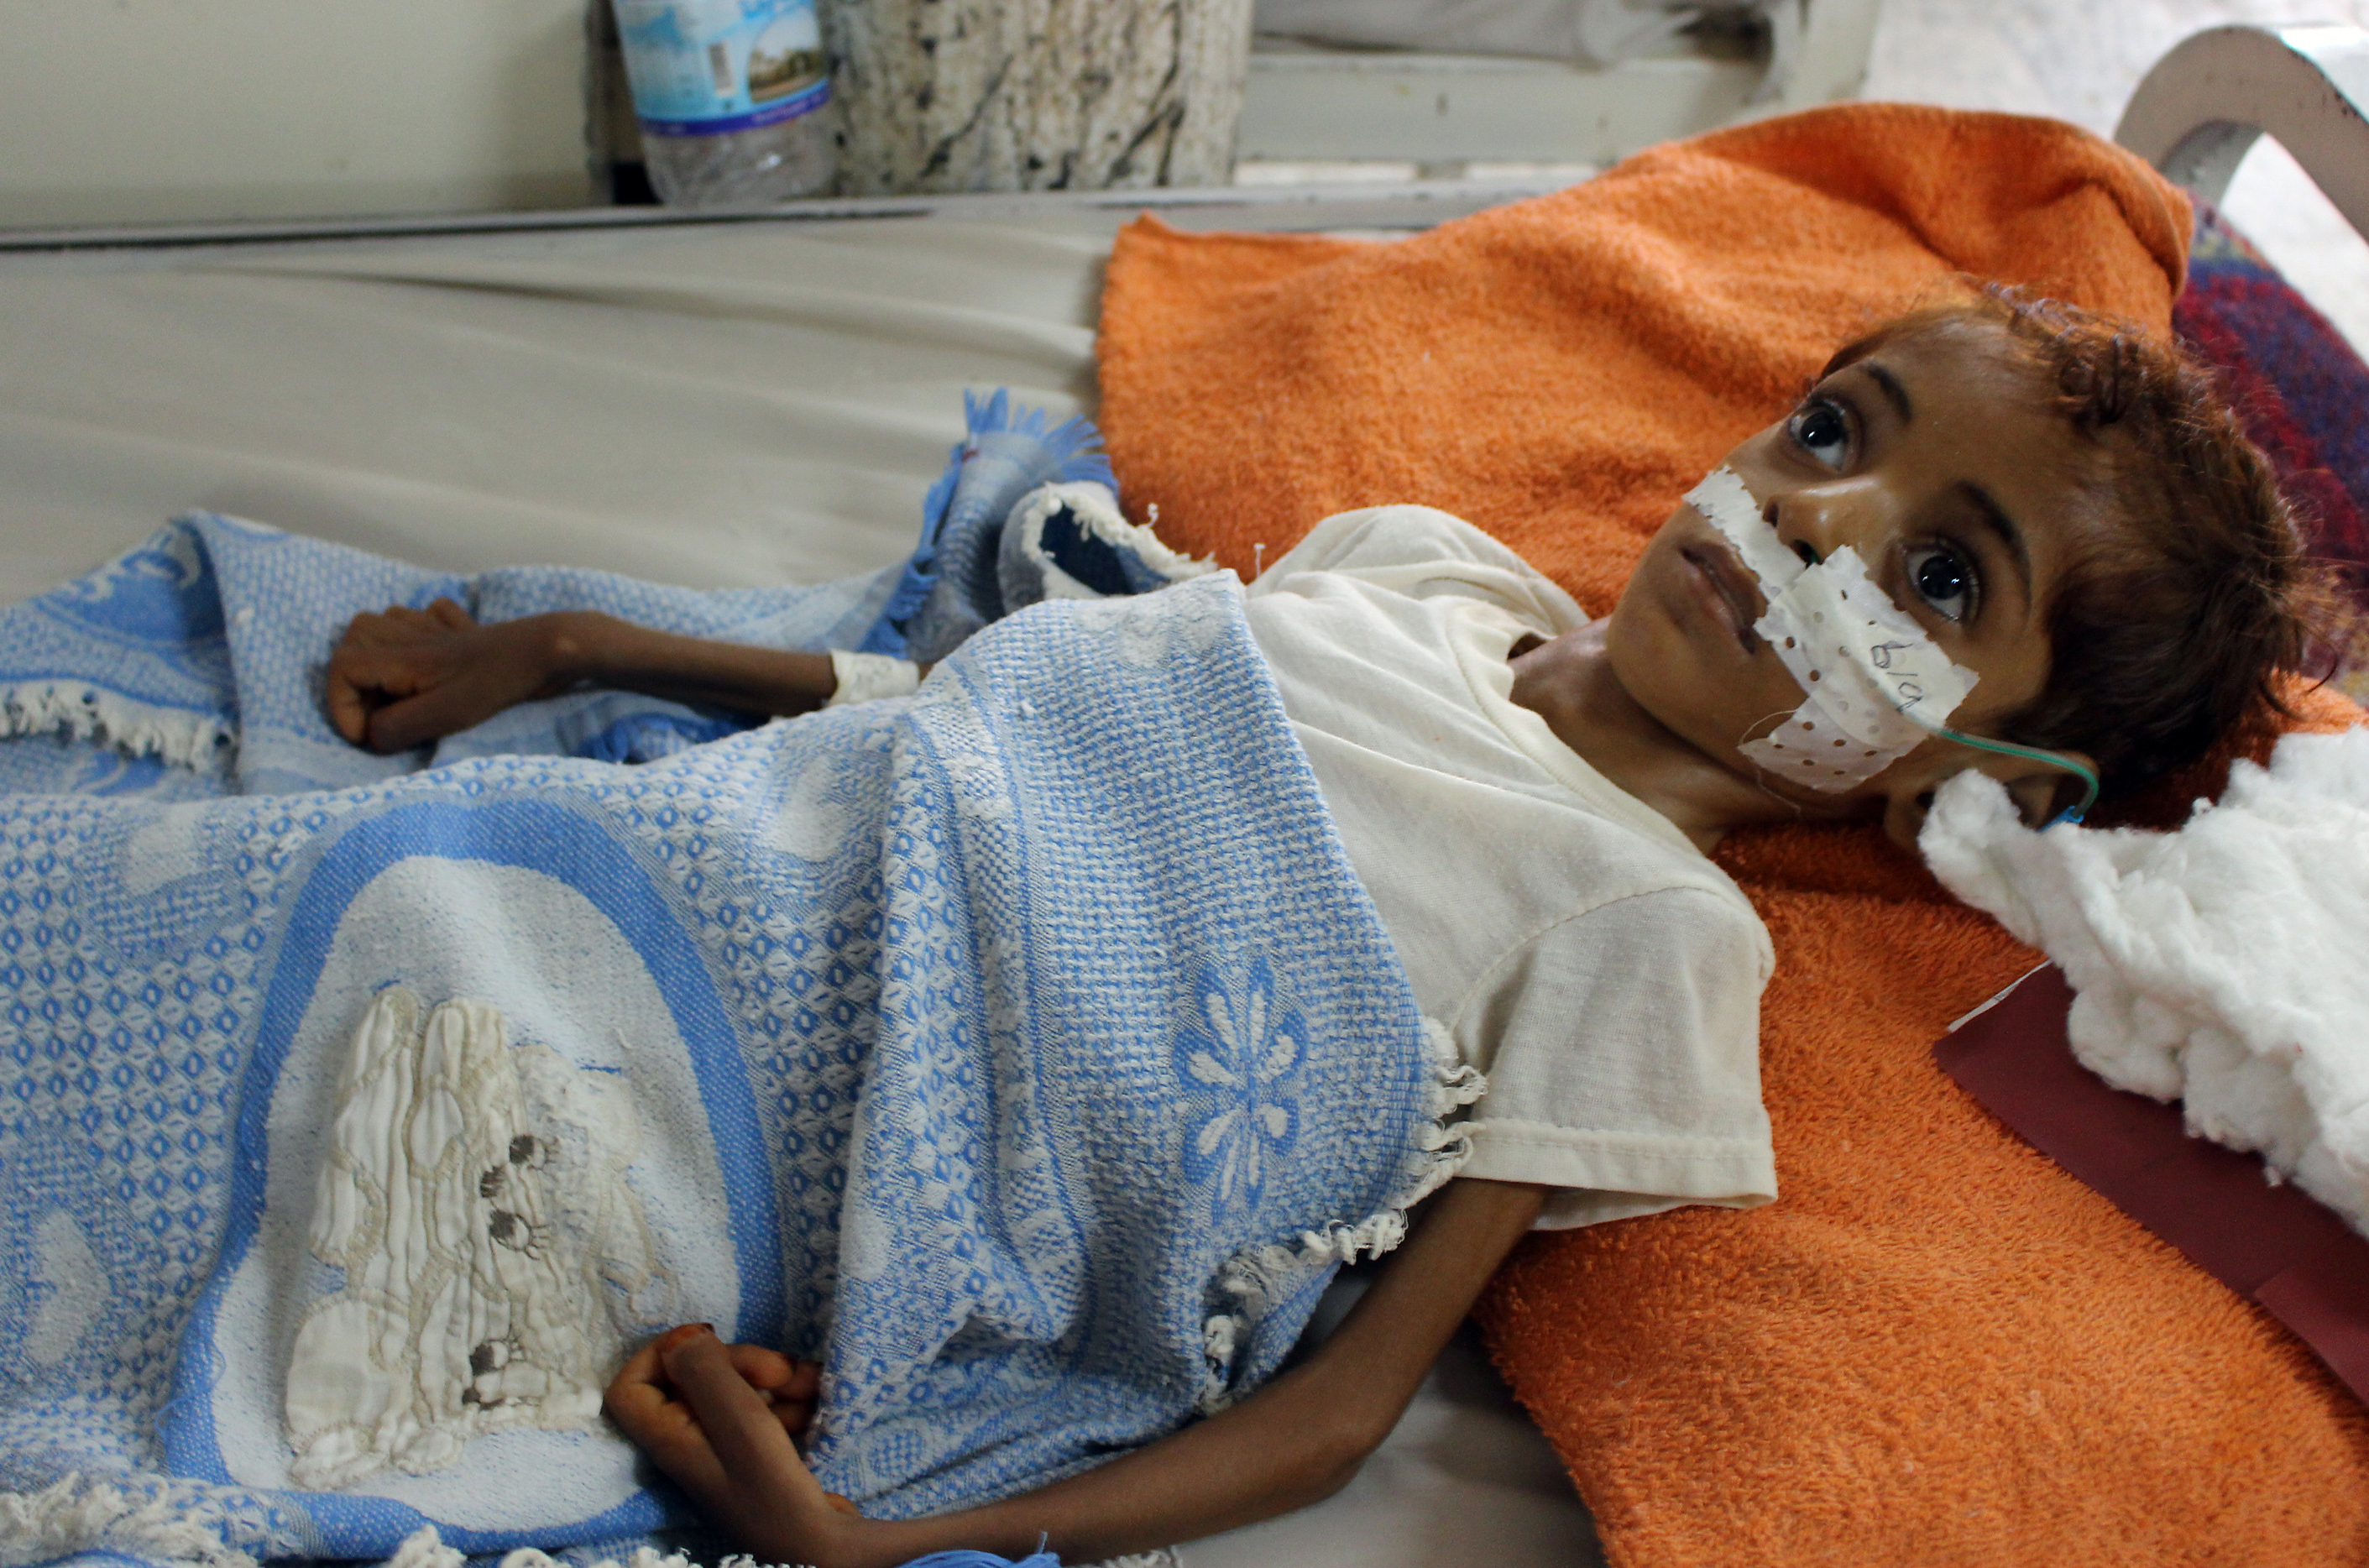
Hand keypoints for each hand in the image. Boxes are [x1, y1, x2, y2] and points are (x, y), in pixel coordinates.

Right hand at [324, 599, 577, 751]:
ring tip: (400, 687)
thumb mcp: (445, 715)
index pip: (340, 668)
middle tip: (382, 711)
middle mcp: (410, 634)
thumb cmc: (497, 683)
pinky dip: (419, 631)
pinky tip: (434, 655)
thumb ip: (399, 726)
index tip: (367, 734)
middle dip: (355, 681)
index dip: (341, 705)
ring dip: (380, 654)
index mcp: (400, 656)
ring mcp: (436, 627)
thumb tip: (371, 735)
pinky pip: (425, 616)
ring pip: (383, 623)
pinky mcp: (462, 628)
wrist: (548, 649)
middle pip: (352, 640)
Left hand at [604, 1324, 864, 1561]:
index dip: (660, 1353)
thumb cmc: (772, 1488)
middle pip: (696, 1378)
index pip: (630, 1387)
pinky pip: (767, 1410)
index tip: (706, 1340)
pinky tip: (816, 1405)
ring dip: (779, 1379)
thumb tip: (680, 1337)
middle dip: (744, 1363)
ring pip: (739, 1389)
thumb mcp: (737, 1419)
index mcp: (669, 1437)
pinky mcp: (760, 1455)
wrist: (821, 1549)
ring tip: (811, 1388)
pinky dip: (792, 1400)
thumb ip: (703, 1370)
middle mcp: (691, 1441)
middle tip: (780, 1371)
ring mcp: (726, 1449)